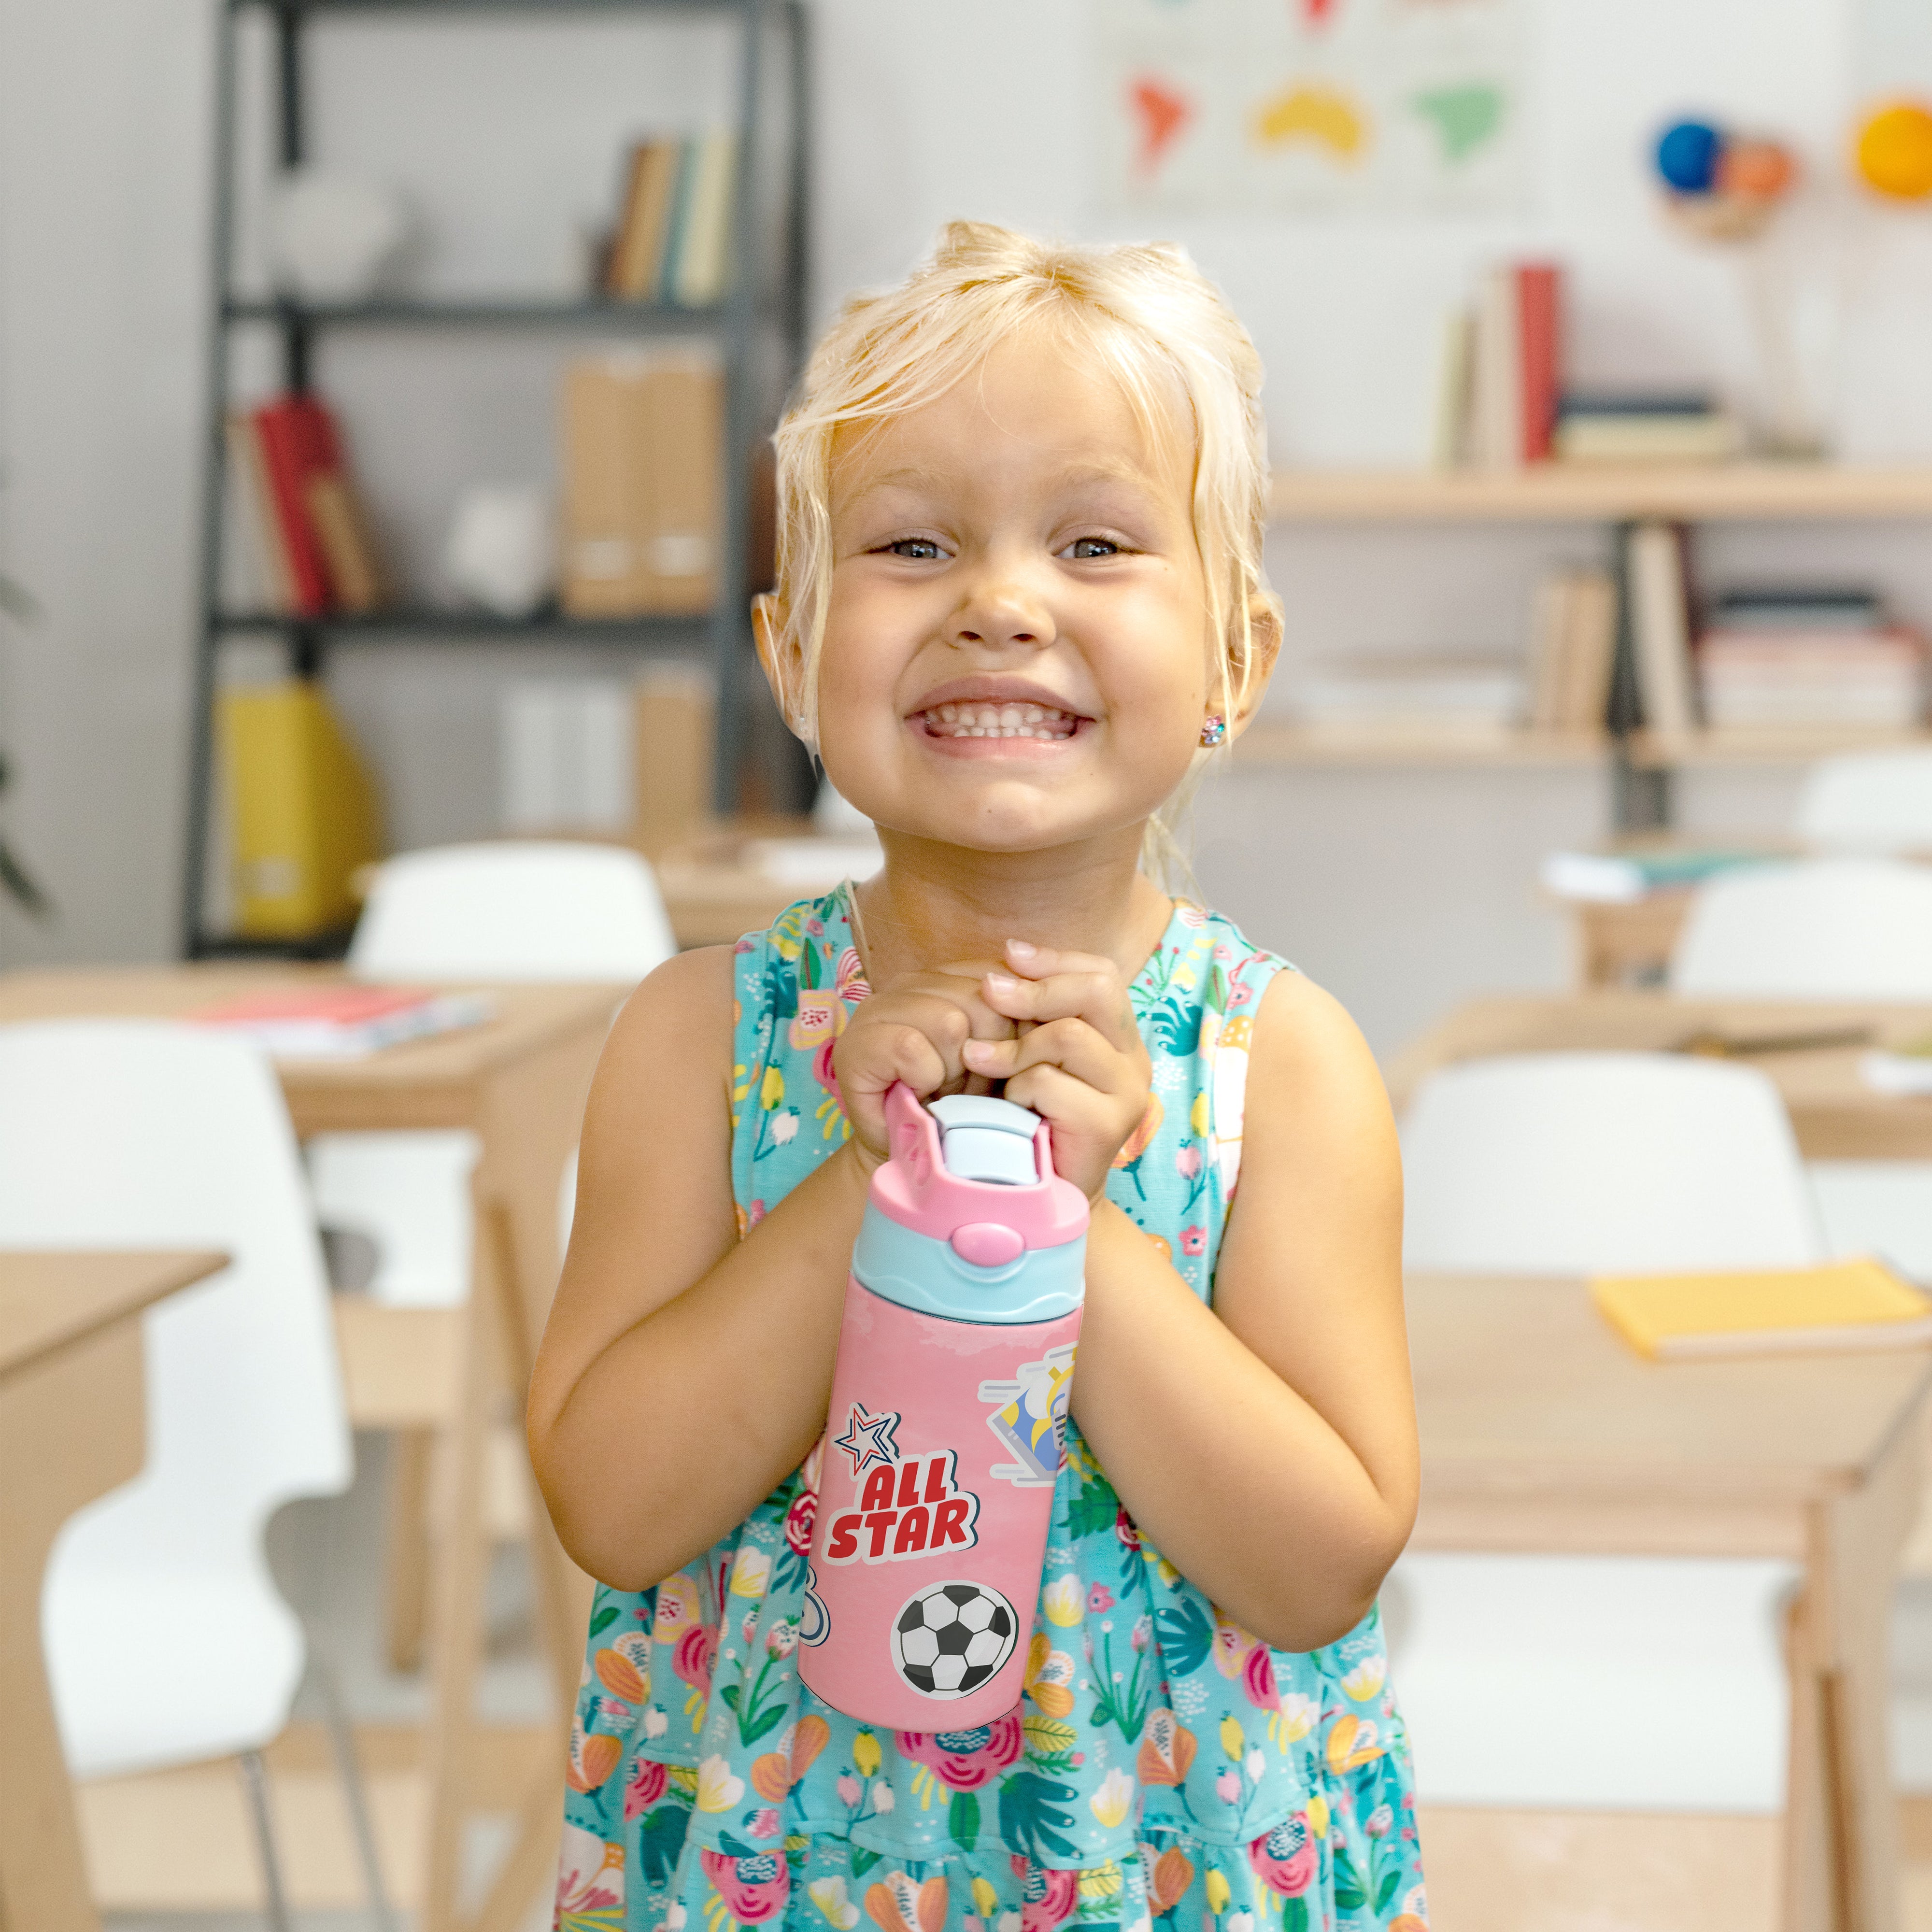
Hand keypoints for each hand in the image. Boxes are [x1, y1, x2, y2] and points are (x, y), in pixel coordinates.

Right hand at [831, 962, 1013, 1170]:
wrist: (915, 1156)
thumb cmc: (965, 1104)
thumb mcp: (1004, 1057)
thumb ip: (1022, 1020)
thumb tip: (1049, 1000)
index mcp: (951, 977)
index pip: (1004, 977)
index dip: (1018, 1027)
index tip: (1005, 1064)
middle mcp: (912, 981)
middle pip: (983, 1000)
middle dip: (989, 1055)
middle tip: (971, 1085)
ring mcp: (879, 1007)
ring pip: (948, 1022)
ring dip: (955, 1071)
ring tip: (945, 1090)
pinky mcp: (857, 1043)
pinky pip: (912, 1049)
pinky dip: (924, 1079)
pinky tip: (918, 1092)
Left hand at [960, 940, 1152, 1201]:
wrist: (1045, 1195)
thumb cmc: (1030, 1119)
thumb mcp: (1031, 1057)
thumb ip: (1031, 1016)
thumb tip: (1004, 964)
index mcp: (1119, 1037)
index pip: (1101, 974)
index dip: (1055, 958)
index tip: (1009, 954)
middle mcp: (1134, 1060)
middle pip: (1097, 991)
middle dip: (1035, 988)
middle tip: (988, 991)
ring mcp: (1128, 1093)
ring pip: (1068, 1036)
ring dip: (1015, 1046)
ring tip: (981, 1062)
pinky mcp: (1109, 1125)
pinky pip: (1050, 1083)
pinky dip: (1017, 1090)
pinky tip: (1009, 1108)